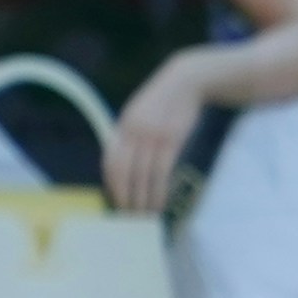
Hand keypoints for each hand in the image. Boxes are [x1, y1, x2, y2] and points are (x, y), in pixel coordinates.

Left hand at [98, 62, 208, 217]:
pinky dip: (159, 190)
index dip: (112, 185)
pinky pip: (161, 172)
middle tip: (129, 217)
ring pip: (142, 175)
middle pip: (124, 171)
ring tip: (145, 216)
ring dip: (143, 199)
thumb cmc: (165, 100)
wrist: (187, 80)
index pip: (111, 161)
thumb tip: (128, 162)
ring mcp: (152, 135)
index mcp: (123, 125)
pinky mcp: (172, 139)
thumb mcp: (141, 113)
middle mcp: (133, 131)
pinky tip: (160, 203)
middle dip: (125, 197)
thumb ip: (132, 134)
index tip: (117, 202)